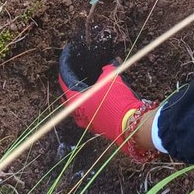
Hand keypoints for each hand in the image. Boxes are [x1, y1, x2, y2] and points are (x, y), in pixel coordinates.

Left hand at [59, 44, 158, 160]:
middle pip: (71, 98)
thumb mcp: (110, 78)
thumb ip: (107, 70)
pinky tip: (101, 100)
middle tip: (80, 78)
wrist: (128, 123)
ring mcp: (86, 123)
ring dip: (85, 98)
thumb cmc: (115, 99)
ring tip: (92, 88)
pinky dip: (92, 106)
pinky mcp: (96, 128)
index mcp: (76, 101)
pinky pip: (90, 114)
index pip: (65, 85)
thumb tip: (108, 66)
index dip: (65, 75)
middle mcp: (78, 114)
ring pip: (81, 108)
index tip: (67, 68)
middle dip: (75, 88)